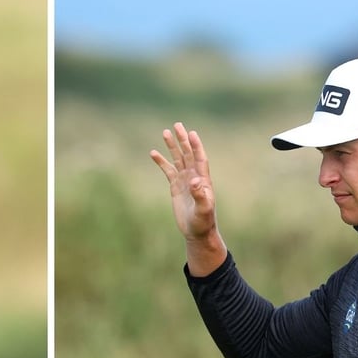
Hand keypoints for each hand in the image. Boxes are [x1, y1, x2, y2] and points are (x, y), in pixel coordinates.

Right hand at [150, 122, 218, 244]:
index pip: (200, 158)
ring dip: (172, 146)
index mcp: (203, 180)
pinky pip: (168, 170)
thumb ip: (200, 195)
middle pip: (188, 154)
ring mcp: (184, 181)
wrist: (197, 231)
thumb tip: (195, 181)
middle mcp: (194, 177)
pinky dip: (161, 162)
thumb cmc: (203, 222)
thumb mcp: (203, 209)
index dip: (196, 146)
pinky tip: (153, 153)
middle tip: (177, 125)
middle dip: (182, 140)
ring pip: (178, 159)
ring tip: (165, 132)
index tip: (191, 133)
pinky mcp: (176, 187)